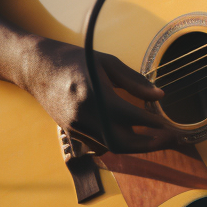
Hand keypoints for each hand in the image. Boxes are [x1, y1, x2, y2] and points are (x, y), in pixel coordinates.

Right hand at [26, 40, 175, 153]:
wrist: (36, 68)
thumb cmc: (74, 60)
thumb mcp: (107, 62)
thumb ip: (134, 80)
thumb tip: (159, 96)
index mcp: (94, 94)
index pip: (129, 116)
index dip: (152, 123)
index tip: (170, 125)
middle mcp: (83, 115)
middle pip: (121, 142)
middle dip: (149, 145)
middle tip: (170, 141)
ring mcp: (75, 127)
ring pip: (111, 146)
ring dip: (137, 146)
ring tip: (157, 139)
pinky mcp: (71, 131)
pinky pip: (100, 143)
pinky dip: (119, 142)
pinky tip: (135, 135)